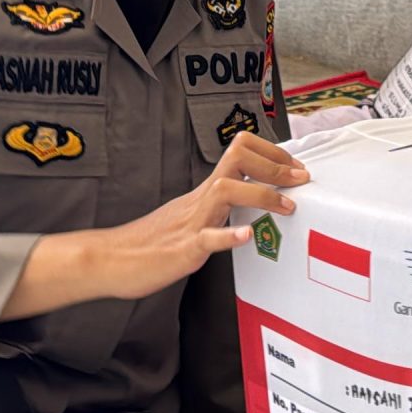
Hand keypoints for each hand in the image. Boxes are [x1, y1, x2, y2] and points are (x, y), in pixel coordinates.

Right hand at [89, 132, 309, 299]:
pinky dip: (228, 235)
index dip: (272, 155)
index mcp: (204, 193)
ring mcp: (191, 223)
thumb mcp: (191, 217)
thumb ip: (216, 208)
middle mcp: (199, 200)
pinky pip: (206, 239)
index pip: (239, 153)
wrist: (110, 259)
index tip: (295, 169)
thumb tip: (246, 202)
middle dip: (275, 166)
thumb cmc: (151, 243)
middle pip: (238, 159)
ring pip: (226, 191)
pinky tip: (246, 235)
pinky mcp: (182, 249)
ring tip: (288, 206)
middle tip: (301, 179)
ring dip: (262, 195)